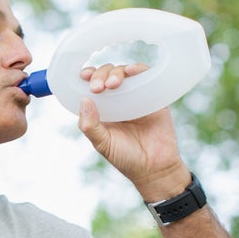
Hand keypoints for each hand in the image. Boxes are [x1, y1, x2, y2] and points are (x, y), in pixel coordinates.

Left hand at [77, 63, 190, 199]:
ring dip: (117, 72)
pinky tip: (132, 71)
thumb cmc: (126, 158)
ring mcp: (136, 96)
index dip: (88, 77)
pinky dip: (139, 69)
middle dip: (100, 75)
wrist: (154, 168)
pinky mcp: (154, 97)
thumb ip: (91, 126)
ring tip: (113, 83)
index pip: (93, 86)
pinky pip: (147, 77)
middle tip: (98, 87)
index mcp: (103, 109)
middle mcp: (119, 100)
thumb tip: (83, 100)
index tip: (84, 76)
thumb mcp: (103, 144)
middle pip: (107, 75)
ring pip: (125, 73)